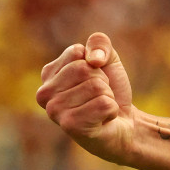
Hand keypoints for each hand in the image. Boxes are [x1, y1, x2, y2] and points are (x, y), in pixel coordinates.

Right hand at [36, 32, 136, 163]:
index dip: (96, 63)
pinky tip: (103, 120)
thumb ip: (99, 43)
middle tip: (100, 96)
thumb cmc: (111, 91)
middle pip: (84, 69)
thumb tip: (93, 59)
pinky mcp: (70, 126)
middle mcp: (44, 93)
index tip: (95, 78)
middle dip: (103, 81)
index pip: (76, 52)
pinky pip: (103, 103)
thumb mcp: (108, 58)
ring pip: (96, 86)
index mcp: (49, 74)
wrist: (124, 123)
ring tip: (100, 108)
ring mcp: (54, 111)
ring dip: (107, 96)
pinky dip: (111, 109)